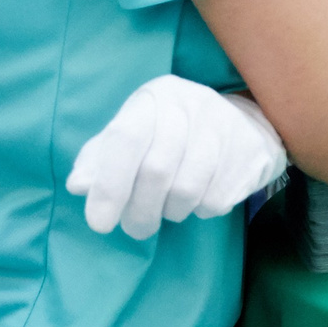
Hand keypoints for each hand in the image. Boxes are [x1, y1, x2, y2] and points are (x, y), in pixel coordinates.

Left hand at [67, 76, 288, 239]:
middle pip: (157, 170)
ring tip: (168, 209)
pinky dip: (200, 210)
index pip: (126, 139)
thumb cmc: (174, 134)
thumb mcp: (133, 136)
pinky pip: (214, 199)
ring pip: (187, 190)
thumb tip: (79, 185)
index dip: (109, 184)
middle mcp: (191, 104)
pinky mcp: (248, 152)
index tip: (99, 224)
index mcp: (156, 97)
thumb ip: (101, 159)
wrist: (246, 125)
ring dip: (171, 212)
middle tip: (136, 229)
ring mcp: (225, 127)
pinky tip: (198, 199)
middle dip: (140, 211)